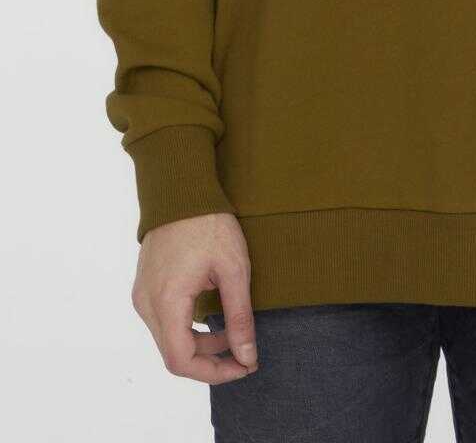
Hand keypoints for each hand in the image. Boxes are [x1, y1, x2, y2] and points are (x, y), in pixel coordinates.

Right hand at [131, 212, 257, 383]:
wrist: (182, 189)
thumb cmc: (210, 224)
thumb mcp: (234, 270)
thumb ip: (240, 317)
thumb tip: (247, 356)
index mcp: (167, 301)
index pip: (181, 360)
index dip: (214, 372)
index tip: (243, 366)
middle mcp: (146, 303)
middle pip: (173, 354)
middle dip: (210, 359)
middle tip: (244, 353)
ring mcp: (142, 295)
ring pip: (168, 339)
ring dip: (200, 343)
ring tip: (232, 332)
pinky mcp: (145, 286)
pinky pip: (164, 321)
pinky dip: (187, 327)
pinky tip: (211, 315)